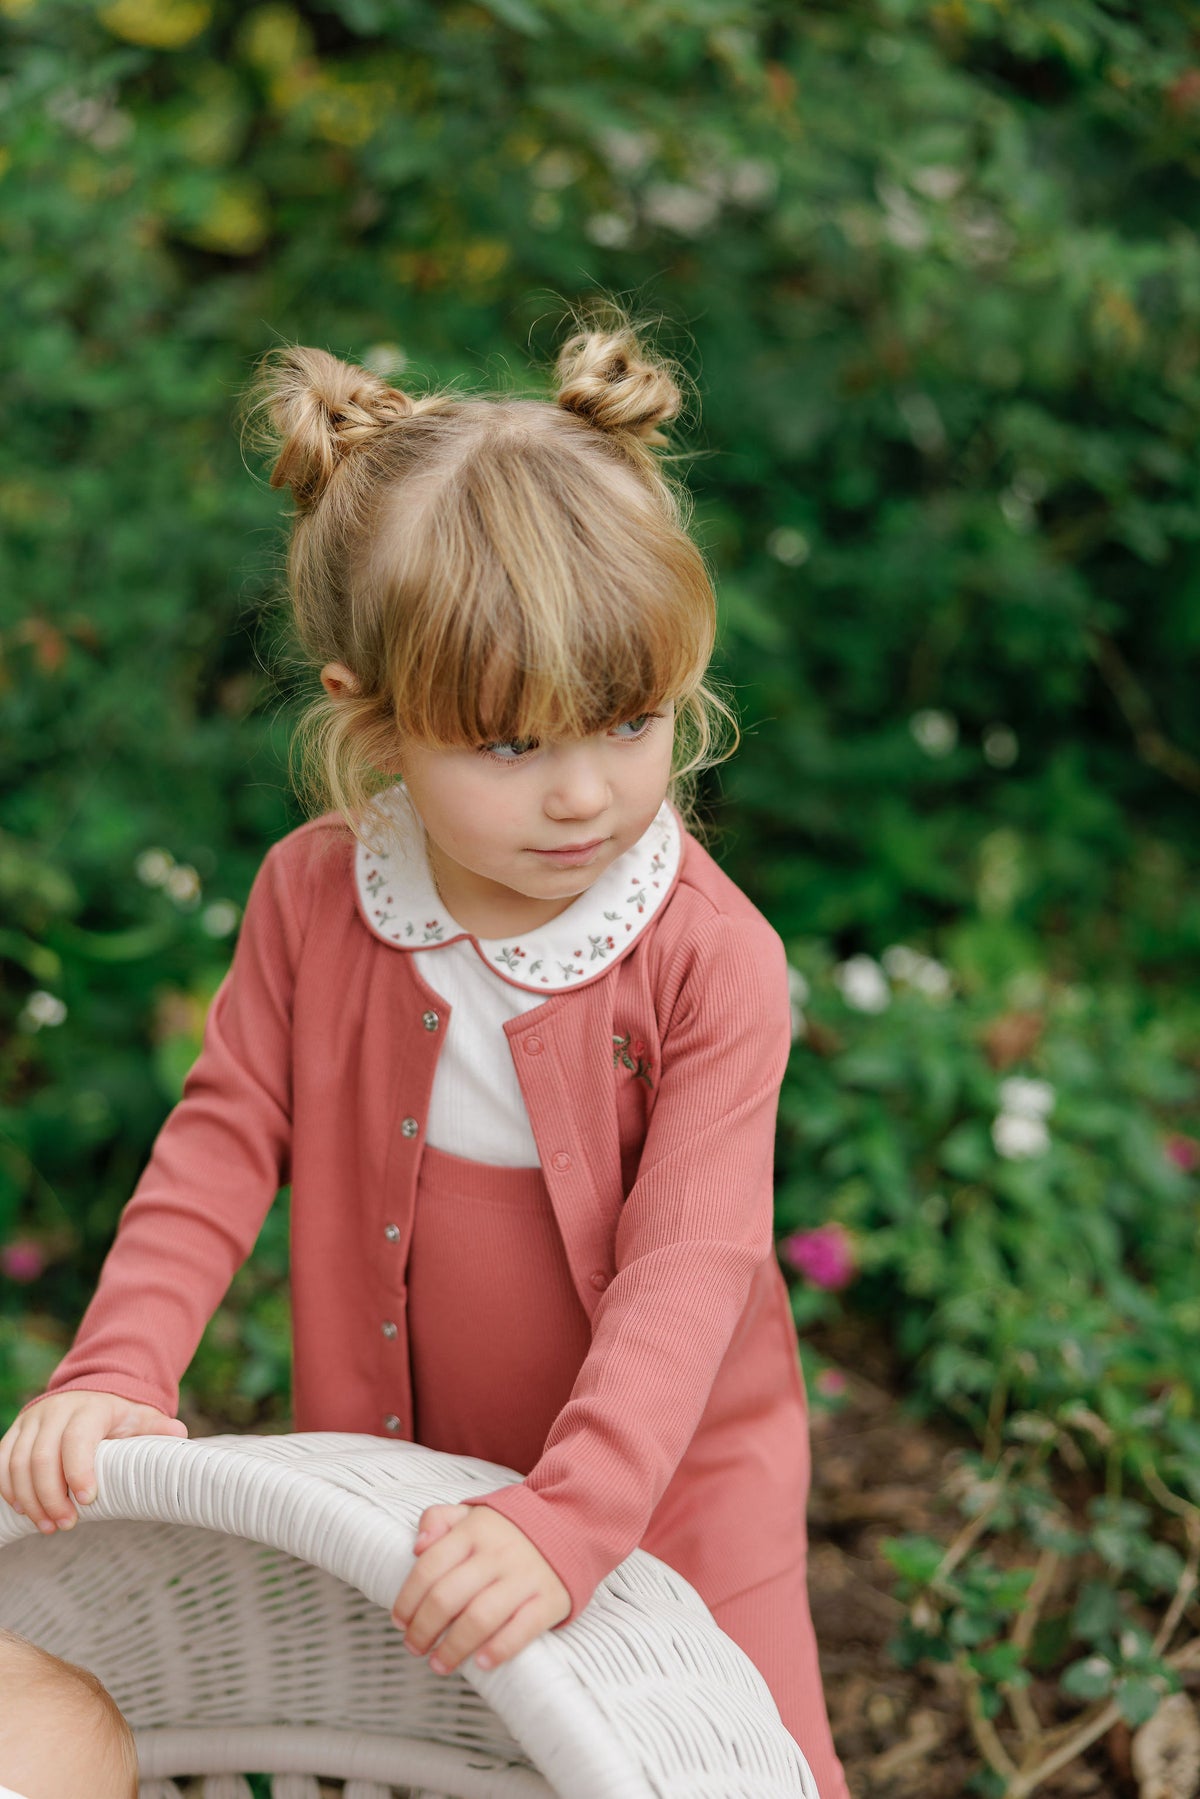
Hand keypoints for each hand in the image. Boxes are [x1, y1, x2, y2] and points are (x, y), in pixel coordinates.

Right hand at [0, 1391, 187, 1532]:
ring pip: (17, 1463)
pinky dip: (8, 1489)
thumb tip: (179, 1434)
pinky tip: (25, 1511)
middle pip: (41, 1457)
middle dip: (51, 1496)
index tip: (87, 1500)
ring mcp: (32, 1421)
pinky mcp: (16, 1432)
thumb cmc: (118, 1413)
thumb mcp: (141, 1416)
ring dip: (29, 1500)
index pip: (77, 1438)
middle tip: (65, 1525)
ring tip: (48, 1525)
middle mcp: (55, 1411)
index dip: (78, 1471)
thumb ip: (156, 1429)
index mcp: (89, 1407)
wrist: (90, 1390)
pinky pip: (2, 1463)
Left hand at [391, 1502, 569, 1674]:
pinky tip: (482, 1664)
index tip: (400, 1621)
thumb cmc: (509, 1529)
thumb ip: (438, 1520)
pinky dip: (500, 1650)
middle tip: (414, 1648)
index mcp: (474, 1530)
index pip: (429, 1566)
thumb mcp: (472, 1513)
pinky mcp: (550, 1599)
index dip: (408, 1599)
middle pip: (448, 1597)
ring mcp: (525, 1576)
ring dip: (453, 1648)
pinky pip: (522, 1629)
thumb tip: (417, 1547)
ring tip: (439, 1664)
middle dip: (423, 1630)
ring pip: (480, 1618)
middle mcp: (497, 1553)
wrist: (571, 1523)